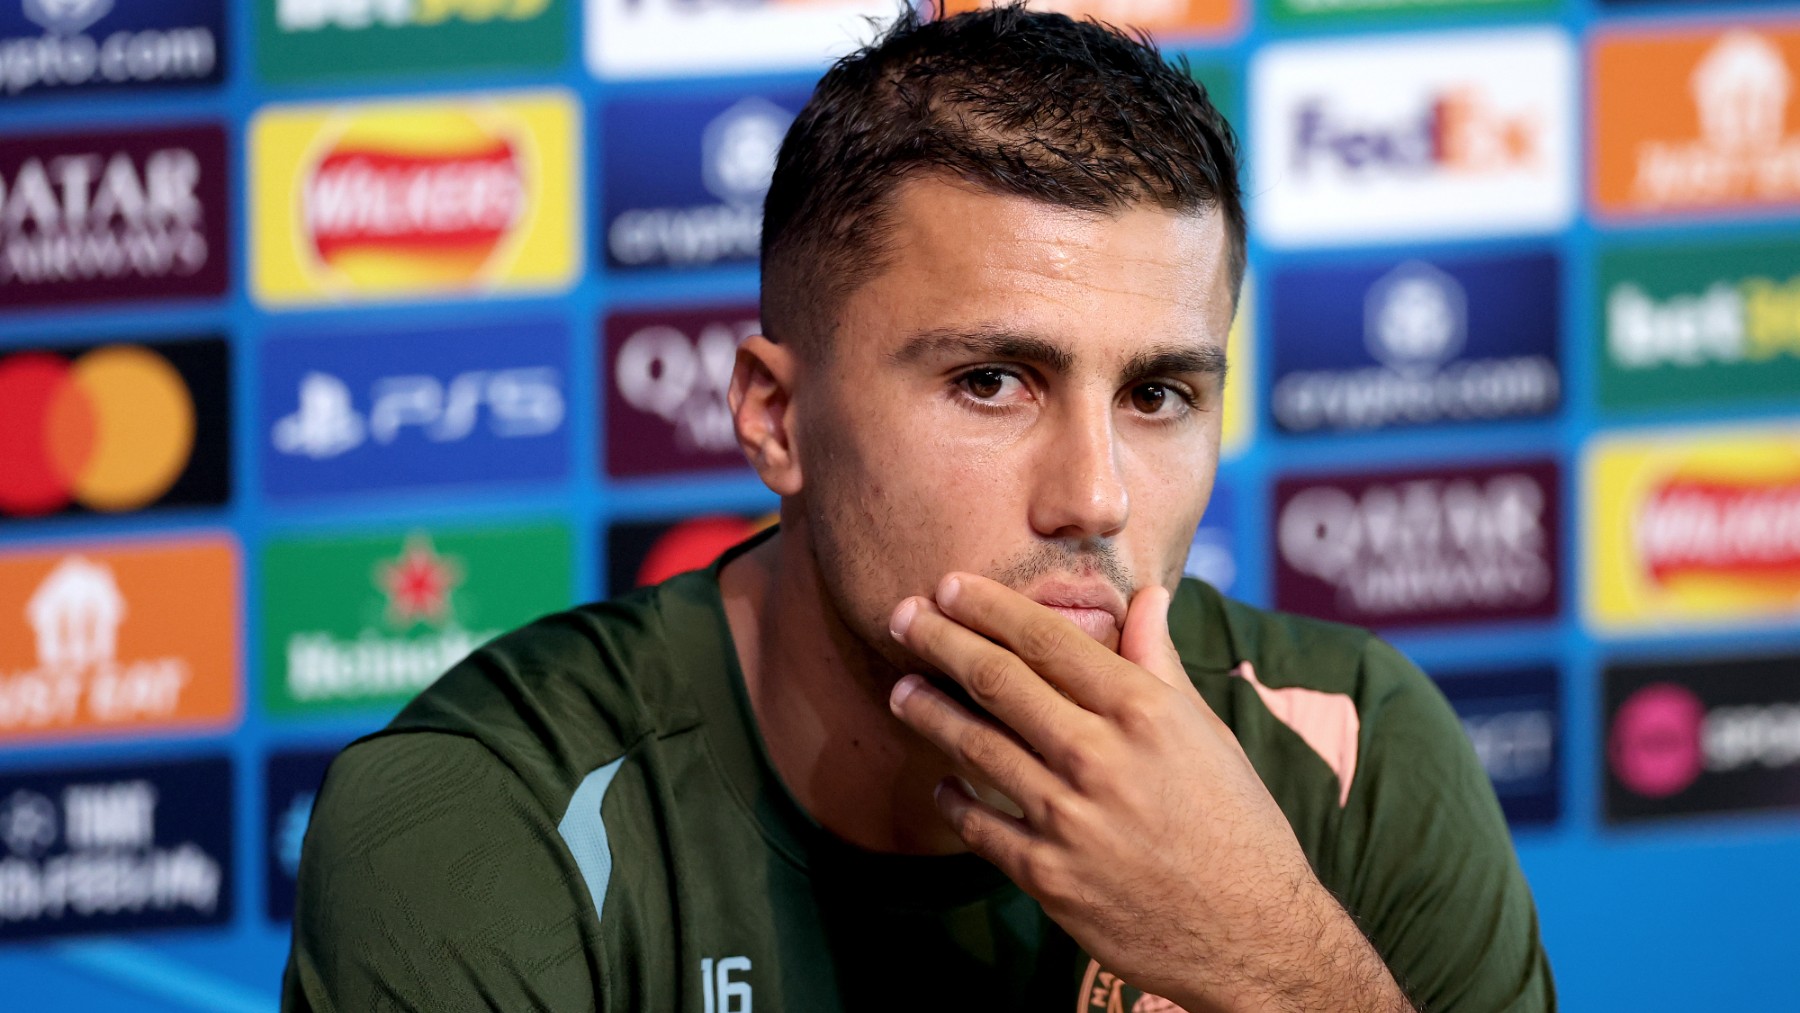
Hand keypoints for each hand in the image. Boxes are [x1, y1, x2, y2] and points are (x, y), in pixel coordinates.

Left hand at [886, 573, 1408, 1012]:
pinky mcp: (1047, 875)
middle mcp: (1100, 756)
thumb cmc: (1235, 824)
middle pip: (996, 681)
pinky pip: (978, 825)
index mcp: (1143, 711)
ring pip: (974, 746)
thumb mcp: (1206, 732)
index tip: (951, 586)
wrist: (1252, 935)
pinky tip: (941, 781)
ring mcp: (1068, 818)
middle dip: (939, 641)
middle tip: (901, 617)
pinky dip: (953, 798)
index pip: (1047, 639)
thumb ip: (1159, 662)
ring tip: (902, 689)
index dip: (988, 607)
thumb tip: (1147, 595)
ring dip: (929, 712)